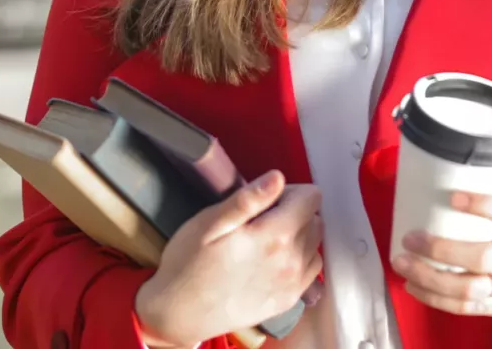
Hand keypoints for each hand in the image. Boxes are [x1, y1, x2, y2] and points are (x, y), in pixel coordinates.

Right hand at [135, 171, 323, 347]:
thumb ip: (248, 199)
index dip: (289, 191)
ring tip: (265, 241)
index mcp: (275, 236)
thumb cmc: (188, 264)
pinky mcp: (287, 301)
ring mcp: (292, 285)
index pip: (311, 197)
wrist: (177, 315)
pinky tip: (273, 260)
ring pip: (314, 243)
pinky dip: (299, 259)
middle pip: (314, 218)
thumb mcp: (209, 222)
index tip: (266, 201)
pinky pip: (310, 269)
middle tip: (260, 221)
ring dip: (297, 235)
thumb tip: (277, 177)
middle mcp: (291, 261)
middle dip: (293, 212)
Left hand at [391, 191, 491, 319]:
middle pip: (481, 259)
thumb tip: (450, 191)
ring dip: (430, 280)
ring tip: (404, 265)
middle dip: (440, 251)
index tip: (452, 196)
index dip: (480, 204)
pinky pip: (466, 309)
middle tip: (410, 239)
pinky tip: (416, 286)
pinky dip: (436, 299)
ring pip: (469, 291)